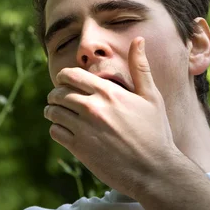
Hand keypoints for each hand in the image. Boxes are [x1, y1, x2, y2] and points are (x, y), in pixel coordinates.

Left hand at [45, 37, 177, 198]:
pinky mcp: (79, 148)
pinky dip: (56, 129)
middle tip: (60, 99)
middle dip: (56, 94)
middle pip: (58, 93)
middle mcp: (92, 107)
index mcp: (108, 92)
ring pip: (53, 112)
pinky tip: (65, 130)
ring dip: (53, 111)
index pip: (71, 75)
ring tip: (59, 113)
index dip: (64, 77)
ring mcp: (84, 129)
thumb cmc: (156, 132)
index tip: (66, 82)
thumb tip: (138, 40)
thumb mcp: (152, 97)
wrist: (154, 170)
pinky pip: (55, 132)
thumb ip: (141, 67)